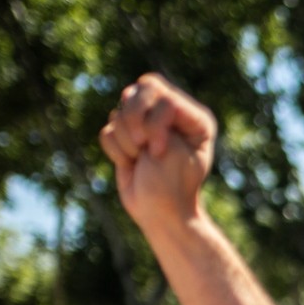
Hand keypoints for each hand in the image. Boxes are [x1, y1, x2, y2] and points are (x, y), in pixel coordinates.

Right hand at [98, 73, 217, 229]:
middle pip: (142, 90)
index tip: (159, 151)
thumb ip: (153, 117)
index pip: (164, 97)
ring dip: (126, 141)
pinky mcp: (127, 136)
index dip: (155, 122)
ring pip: (120, 111)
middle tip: (143, 147)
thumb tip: (127, 93)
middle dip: (135, 120)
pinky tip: (132, 163)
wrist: (159, 214)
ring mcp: (149, 124)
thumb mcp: (170, 150)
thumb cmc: (172, 186)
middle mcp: (174, 117)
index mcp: (195, 118)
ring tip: (142, 161)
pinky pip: (108, 129)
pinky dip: (116, 149)